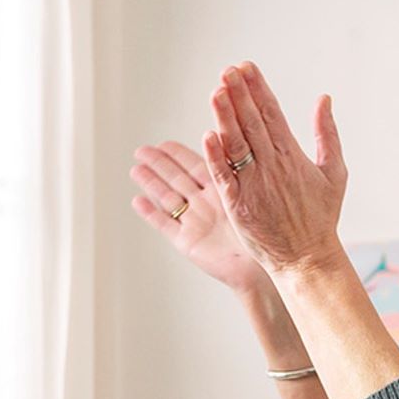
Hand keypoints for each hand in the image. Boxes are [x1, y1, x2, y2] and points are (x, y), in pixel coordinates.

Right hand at [129, 140, 263, 292]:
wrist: (260, 265)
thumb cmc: (263, 230)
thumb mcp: (246, 189)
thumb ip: (229, 165)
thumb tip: (223, 133)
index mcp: (221, 189)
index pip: (194, 165)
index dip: (177, 154)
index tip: (162, 143)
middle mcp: (205, 204)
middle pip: (176, 179)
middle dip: (158, 164)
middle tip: (141, 150)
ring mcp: (195, 223)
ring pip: (167, 197)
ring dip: (150, 183)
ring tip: (135, 170)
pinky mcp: (187, 242)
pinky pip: (164, 224)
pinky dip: (150, 213)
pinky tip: (137, 201)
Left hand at [203, 61, 346, 273]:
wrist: (307, 257)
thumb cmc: (321, 217)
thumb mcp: (334, 172)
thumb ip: (327, 133)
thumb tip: (324, 98)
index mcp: (293, 154)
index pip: (271, 112)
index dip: (257, 88)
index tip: (245, 67)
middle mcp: (272, 165)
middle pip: (252, 122)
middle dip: (239, 94)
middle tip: (227, 70)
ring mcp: (254, 184)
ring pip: (236, 143)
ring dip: (225, 116)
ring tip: (216, 91)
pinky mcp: (238, 204)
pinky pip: (224, 176)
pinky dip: (216, 156)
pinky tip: (208, 135)